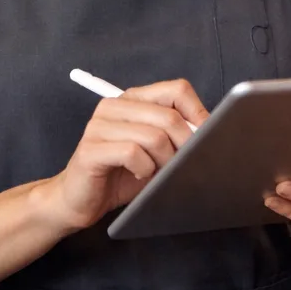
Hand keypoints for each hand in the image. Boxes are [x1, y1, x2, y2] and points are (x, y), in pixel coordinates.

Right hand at [41, 80, 209, 231]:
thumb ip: (177, 135)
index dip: (198, 113)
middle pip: (169, 116)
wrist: (79, 200)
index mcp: (133, 99)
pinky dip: (144, 169)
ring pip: (153, 136)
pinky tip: (139, 175)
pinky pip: (132, 153)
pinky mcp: (91, 149)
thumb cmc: (122, 174)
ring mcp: (99, 126)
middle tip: (182, 165)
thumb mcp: (156, 150)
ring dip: (164, 162)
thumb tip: (210, 131)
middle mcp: (114, 106)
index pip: (177, 89)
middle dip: (184, 146)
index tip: (207, 138)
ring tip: (157, 173)